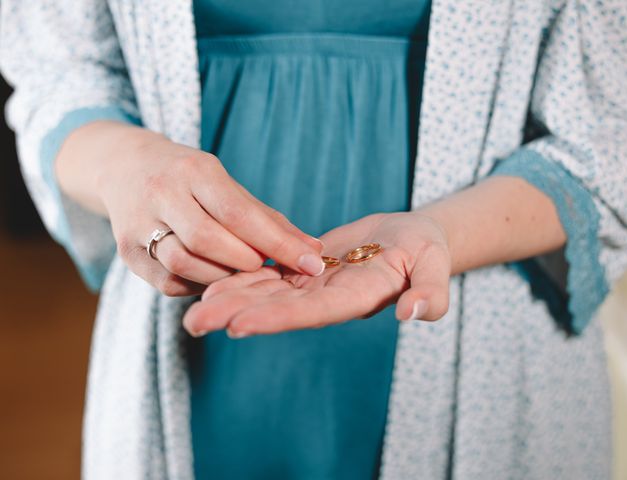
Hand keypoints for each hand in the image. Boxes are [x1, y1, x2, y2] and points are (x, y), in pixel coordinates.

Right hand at [89, 124, 323, 295]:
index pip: (239, 213)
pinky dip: (199, 285)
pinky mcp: (126, 252)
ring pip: (184, 264)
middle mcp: (161, 193)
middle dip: (247, 262)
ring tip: (240, 271)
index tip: (312, 264)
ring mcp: (138, 224)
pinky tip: (212, 275)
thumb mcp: (226, 184)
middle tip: (267, 267)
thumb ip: (268, 219)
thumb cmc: (190, 178)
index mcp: (194, 170)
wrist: (123, 167)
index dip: (278, 243)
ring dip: (222, 277)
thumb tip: (313, 251)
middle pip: (208, 240)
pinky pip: (169, 282)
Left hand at [182, 212, 451, 336]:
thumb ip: (430, 293)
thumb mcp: (435, 266)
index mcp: (357, 298)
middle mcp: (328, 298)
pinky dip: (242, 277)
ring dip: (230, 300)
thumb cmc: (427, 250)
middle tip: (193, 323)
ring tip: (191, 309)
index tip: (237, 324)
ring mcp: (314, 286)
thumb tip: (415, 314)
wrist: (409, 240)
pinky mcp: (305, 270)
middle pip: (278, 308)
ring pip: (267, 293)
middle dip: (236, 314)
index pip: (313, 311)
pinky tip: (211, 281)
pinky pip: (270, 274)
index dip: (277, 317)